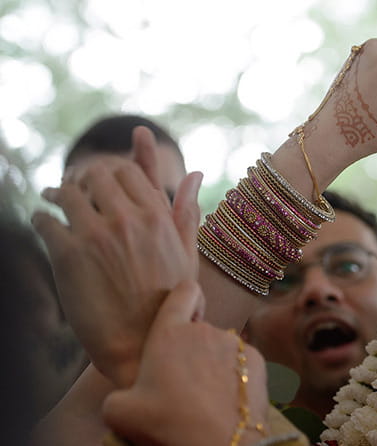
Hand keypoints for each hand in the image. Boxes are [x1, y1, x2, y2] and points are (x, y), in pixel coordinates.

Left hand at [32, 129, 201, 387]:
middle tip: (75, 187)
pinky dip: (41, 218)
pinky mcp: (68, 255)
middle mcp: (128, 219)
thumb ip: (187, 210)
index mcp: (158, 216)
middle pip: (96, 175)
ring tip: (53, 201)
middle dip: (84, 178)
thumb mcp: (188, 254)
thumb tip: (196, 173)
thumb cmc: (170, 302)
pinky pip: (45, 221)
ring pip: (68, 193)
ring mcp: (97, 235)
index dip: (113, 170)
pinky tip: (43, 224)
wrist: (141, 345)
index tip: (102, 177)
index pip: (128, 171)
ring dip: (58, 194)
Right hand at [102, 281, 271, 445]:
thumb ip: (117, 391)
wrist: (219, 444)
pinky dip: (234, 376)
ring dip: (212, 364)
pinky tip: (225, 400)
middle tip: (181, 384)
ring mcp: (234, 344)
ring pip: (220, 348)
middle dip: (190, 350)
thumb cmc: (166, 424)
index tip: (181, 316)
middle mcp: (205, 330)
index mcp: (169, 333)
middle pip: (198, 329)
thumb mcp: (119, 411)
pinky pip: (241, 362)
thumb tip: (129, 392)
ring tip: (204, 398)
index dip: (183, 299)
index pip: (183, 292)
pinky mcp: (257, 361)